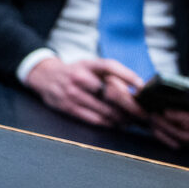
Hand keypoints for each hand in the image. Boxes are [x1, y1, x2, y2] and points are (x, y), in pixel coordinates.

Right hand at [24, 56, 146, 128]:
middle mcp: (79, 77)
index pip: (109, 66)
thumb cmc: (75, 72)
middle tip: (144, 113)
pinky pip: (96, 119)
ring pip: (105, 109)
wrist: (45, 77)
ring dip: (123, 117)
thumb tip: (138, 86)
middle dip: (130, 105)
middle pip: (110, 93)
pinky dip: (110, 123)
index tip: (142, 87)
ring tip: (133, 120)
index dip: (127, 75)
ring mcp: (73, 93)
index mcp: (86, 64)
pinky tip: (118, 123)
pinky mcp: (69, 108)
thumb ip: (112, 72)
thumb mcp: (90, 65)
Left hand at [148, 75, 188, 149]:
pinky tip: (154, 128)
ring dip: (169, 127)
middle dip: (185, 117)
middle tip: (166, 111)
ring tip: (154, 116)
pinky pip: (176, 143)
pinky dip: (164, 135)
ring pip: (188, 136)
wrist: (170, 111)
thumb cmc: (182, 98)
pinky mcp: (187, 144)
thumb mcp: (188, 89)